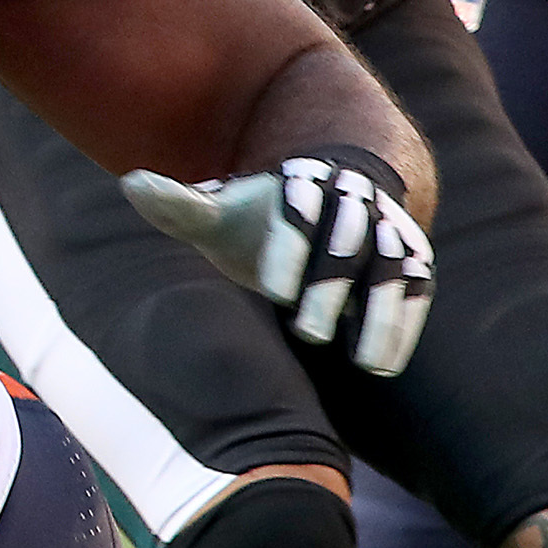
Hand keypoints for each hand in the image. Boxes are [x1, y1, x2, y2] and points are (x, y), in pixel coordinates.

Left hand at [121, 153, 433, 376]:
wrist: (326, 201)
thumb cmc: (260, 218)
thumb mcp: (219, 211)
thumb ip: (181, 205)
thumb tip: (131, 183)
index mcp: (303, 183)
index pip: (300, 208)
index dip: (289, 247)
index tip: (272, 293)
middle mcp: (352, 200)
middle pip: (348, 237)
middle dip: (332, 284)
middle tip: (308, 334)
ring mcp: (386, 226)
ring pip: (394, 262)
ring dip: (382, 310)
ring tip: (366, 364)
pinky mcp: (411, 255)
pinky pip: (417, 286)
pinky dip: (406, 321)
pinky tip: (386, 363)